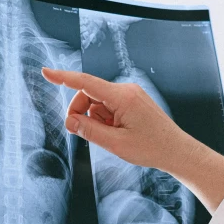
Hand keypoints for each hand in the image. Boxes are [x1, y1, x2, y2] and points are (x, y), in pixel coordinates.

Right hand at [41, 68, 195, 170]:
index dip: (63, 78)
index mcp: (123, 97)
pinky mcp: (134, 102)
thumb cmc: (152, 148)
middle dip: (80, 112)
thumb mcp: (116, 144)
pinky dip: (105, 119)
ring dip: (95, 118)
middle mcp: (127, 91)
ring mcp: (131, 95)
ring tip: (109, 137)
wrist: (177, 152)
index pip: (86, 83)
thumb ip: (89, 131)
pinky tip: (116, 133)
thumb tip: (70, 121)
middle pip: (89, 94)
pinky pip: (109, 106)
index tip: (46, 72)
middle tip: (79, 132)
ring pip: (98, 102)